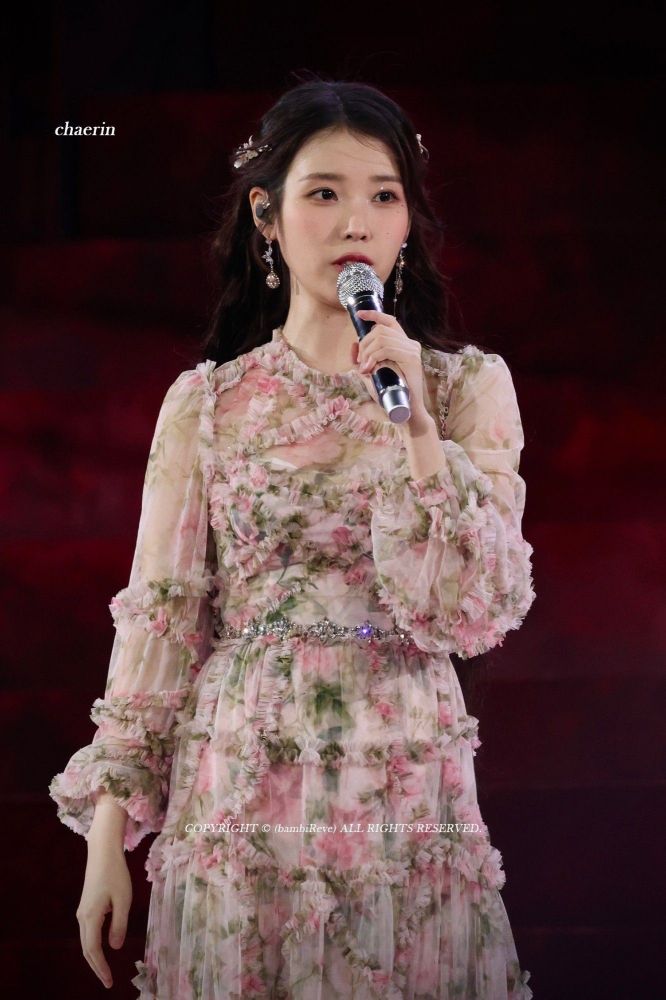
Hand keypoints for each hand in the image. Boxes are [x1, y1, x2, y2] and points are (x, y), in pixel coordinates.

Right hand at [76, 842, 131, 989]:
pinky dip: (94, 944)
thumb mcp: (123, 900)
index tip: (109, 982)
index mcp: (91, 917)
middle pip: (87, 949)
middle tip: (107, 981)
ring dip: (95, 956)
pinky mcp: (86, 905)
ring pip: (86, 940)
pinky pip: (89, 931)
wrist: (102, 852)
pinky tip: (103, 947)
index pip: (94, 950)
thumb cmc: (116, 873)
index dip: (101, 968)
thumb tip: (115, 948)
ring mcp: (82, 911)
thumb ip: (119, 925)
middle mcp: (82, 917)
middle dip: (96, 967)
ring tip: (105, 969)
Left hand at [352, 309, 430, 425]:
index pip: (389, 321)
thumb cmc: (390, 394)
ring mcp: (412, 350)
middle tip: (361, 363)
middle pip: (380, 330)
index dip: (373, 315)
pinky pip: (387, 349)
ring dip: (367, 353)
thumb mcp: (371, 374)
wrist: (406, 410)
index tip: (359, 315)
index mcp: (403, 344)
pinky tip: (370, 368)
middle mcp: (410, 343)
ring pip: (382, 339)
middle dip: (364, 344)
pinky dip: (374, 357)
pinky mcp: (412, 358)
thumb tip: (353, 345)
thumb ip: (363, 360)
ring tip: (365, 368)